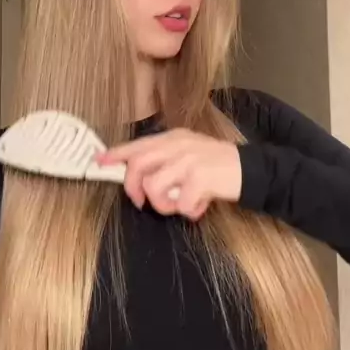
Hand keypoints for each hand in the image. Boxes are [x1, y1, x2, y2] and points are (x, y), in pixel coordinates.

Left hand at [96, 129, 242, 219]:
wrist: (251, 170)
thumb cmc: (216, 167)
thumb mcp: (188, 154)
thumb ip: (164, 162)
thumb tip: (136, 178)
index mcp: (173, 139)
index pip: (137, 145)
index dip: (116, 155)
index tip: (98, 162)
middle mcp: (178, 146)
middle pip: (138, 166)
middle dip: (134, 188)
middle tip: (142, 201)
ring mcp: (189, 160)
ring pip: (154, 188)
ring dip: (165, 205)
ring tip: (181, 204)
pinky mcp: (200, 178)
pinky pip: (179, 203)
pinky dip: (188, 210)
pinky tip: (200, 205)